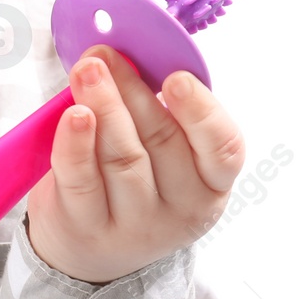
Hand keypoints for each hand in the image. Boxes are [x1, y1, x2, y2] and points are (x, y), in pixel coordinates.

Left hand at [25, 43, 243, 284]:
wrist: (87, 246)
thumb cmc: (130, 180)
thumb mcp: (158, 152)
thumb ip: (155, 108)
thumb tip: (127, 52)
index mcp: (211, 182)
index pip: (224, 149)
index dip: (201, 111)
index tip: (175, 78)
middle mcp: (181, 209)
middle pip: (162, 141)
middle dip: (134, 90)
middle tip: (107, 55)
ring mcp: (135, 225)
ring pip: (123, 158)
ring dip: (103, 106)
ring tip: (87, 70)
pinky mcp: (88, 229)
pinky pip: (82, 179)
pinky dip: (76, 142)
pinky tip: (73, 114)